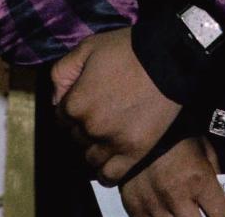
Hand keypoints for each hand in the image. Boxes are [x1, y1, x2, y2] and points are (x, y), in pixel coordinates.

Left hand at [50, 27, 181, 183]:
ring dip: (95, 146)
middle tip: (102, 110)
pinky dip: (105, 171)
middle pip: (75, 137)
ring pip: (90, 157)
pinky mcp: (134, 153)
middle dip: (84, 125)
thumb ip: (62, 71)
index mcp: (77, 103)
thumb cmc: (127, 50)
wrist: (168, 58)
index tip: (86, 98)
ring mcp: (113, 143)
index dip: (72, 106)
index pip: (60, 116)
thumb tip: (56, 98)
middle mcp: (91, 127)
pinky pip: (109, 176)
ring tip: (108, 131)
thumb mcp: (88, 47)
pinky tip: (111, 157)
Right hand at [120, 137, 224, 216]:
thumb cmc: (174, 131)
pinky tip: (165, 210)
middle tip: (203, 212)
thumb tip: (222, 196)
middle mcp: (177, 196)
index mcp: (198, 179)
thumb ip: (214, 174)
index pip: (224, 216)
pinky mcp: (134, 207)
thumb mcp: (203, 147)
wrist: (135, 120)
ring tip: (185, 210)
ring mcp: (154, 205)